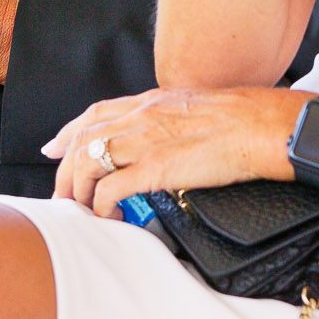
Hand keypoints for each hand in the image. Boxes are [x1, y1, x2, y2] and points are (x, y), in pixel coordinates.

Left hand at [42, 87, 304, 217]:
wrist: (263, 125)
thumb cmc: (243, 118)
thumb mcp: (196, 107)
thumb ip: (172, 120)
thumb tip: (165, 140)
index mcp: (152, 101)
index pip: (97, 112)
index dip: (70, 131)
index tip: (55, 147)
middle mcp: (142, 116)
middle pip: (83, 139)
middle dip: (65, 170)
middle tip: (62, 195)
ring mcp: (146, 140)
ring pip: (88, 162)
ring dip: (78, 190)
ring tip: (84, 210)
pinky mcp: (155, 167)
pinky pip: (111, 190)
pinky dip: (102, 207)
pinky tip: (111, 218)